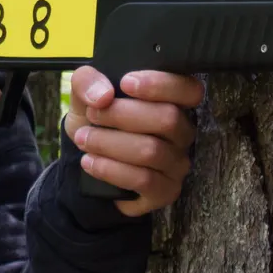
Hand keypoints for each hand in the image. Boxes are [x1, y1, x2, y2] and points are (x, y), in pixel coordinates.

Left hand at [64, 66, 201, 216]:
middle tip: (92, 115)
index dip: (161, 84)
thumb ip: (87, 81)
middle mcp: (183, 133)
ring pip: (152, 151)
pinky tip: (90, 162)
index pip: (189, 89)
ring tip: (83, 139)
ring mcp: (177, 164)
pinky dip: (111, 170)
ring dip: (110, 144)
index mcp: (174, 102)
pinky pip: (144, 180)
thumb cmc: (96, 120)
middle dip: (123, 115)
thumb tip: (102, 95)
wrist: (85, 158)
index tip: (125, 83)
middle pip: (168, 118)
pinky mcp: (165, 191)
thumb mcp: (85, 95)